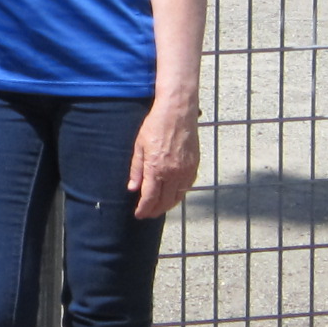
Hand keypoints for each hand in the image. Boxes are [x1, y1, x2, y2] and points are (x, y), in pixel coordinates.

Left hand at [126, 97, 199, 219]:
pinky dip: (179, 194)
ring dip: (167, 206)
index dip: (143, 209)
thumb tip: (133, 188)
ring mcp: (185, 170)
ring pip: (178, 197)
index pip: (150, 198)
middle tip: (147, 214)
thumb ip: (137, 169)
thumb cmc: (156, 124)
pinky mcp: (194, 165)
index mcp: (156, 168)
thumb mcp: (139, 146)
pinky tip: (172, 195)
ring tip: (158, 208)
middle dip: (155, 211)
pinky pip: (187, 187)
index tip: (138, 215)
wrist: (178, 111)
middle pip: (164, 202)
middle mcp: (173, 173)